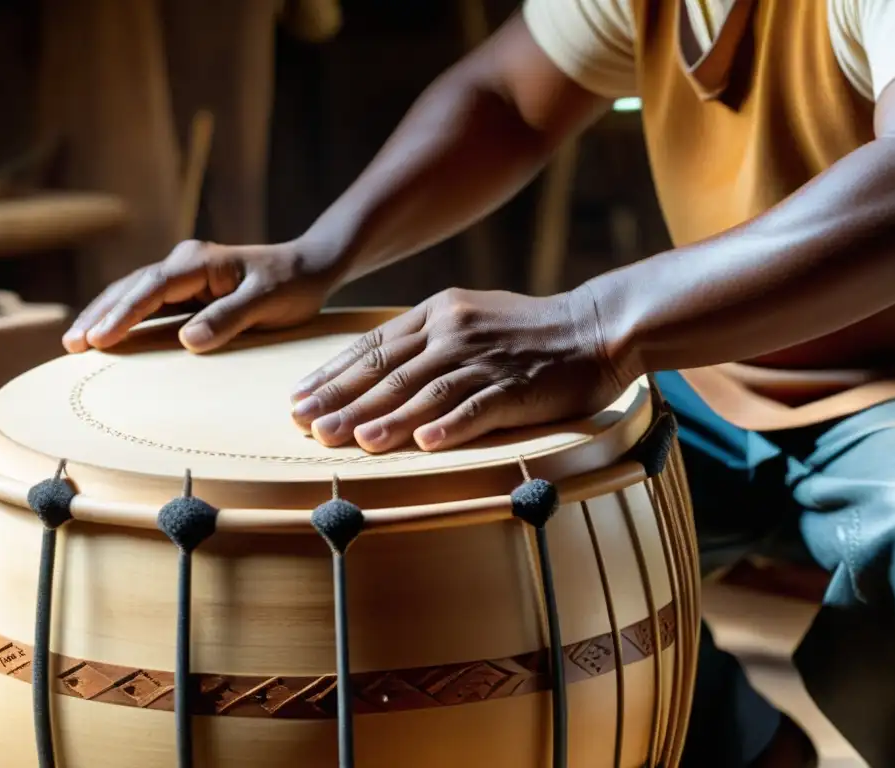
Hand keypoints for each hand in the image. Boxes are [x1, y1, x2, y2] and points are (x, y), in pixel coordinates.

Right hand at [62, 239, 336, 353]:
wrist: (310, 268)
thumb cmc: (292, 285)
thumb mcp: (268, 302)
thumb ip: (229, 318)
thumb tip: (187, 341)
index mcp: (200, 262)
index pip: (152, 287)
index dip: (124, 313)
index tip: (100, 338)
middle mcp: (185, 263)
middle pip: (131, 288)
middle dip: (100, 314)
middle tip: (72, 344)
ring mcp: (184, 276)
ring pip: (133, 293)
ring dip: (104, 315)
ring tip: (75, 342)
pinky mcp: (187, 291)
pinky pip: (147, 303)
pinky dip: (123, 317)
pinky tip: (105, 335)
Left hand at [291, 286, 627, 452]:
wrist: (596, 327)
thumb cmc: (529, 330)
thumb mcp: (470, 316)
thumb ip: (426, 339)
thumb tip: (378, 369)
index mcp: (437, 312)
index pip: (373, 347)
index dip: (332, 374)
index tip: (299, 398)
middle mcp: (454, 331)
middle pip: (389, 371)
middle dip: (343, 400)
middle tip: (307, 426)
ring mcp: (485, 358)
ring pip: (426, 390)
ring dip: (387, 418)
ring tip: (352, 441)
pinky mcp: (517, 386)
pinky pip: (478, 407)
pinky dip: (450, 426)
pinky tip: (424, 445)